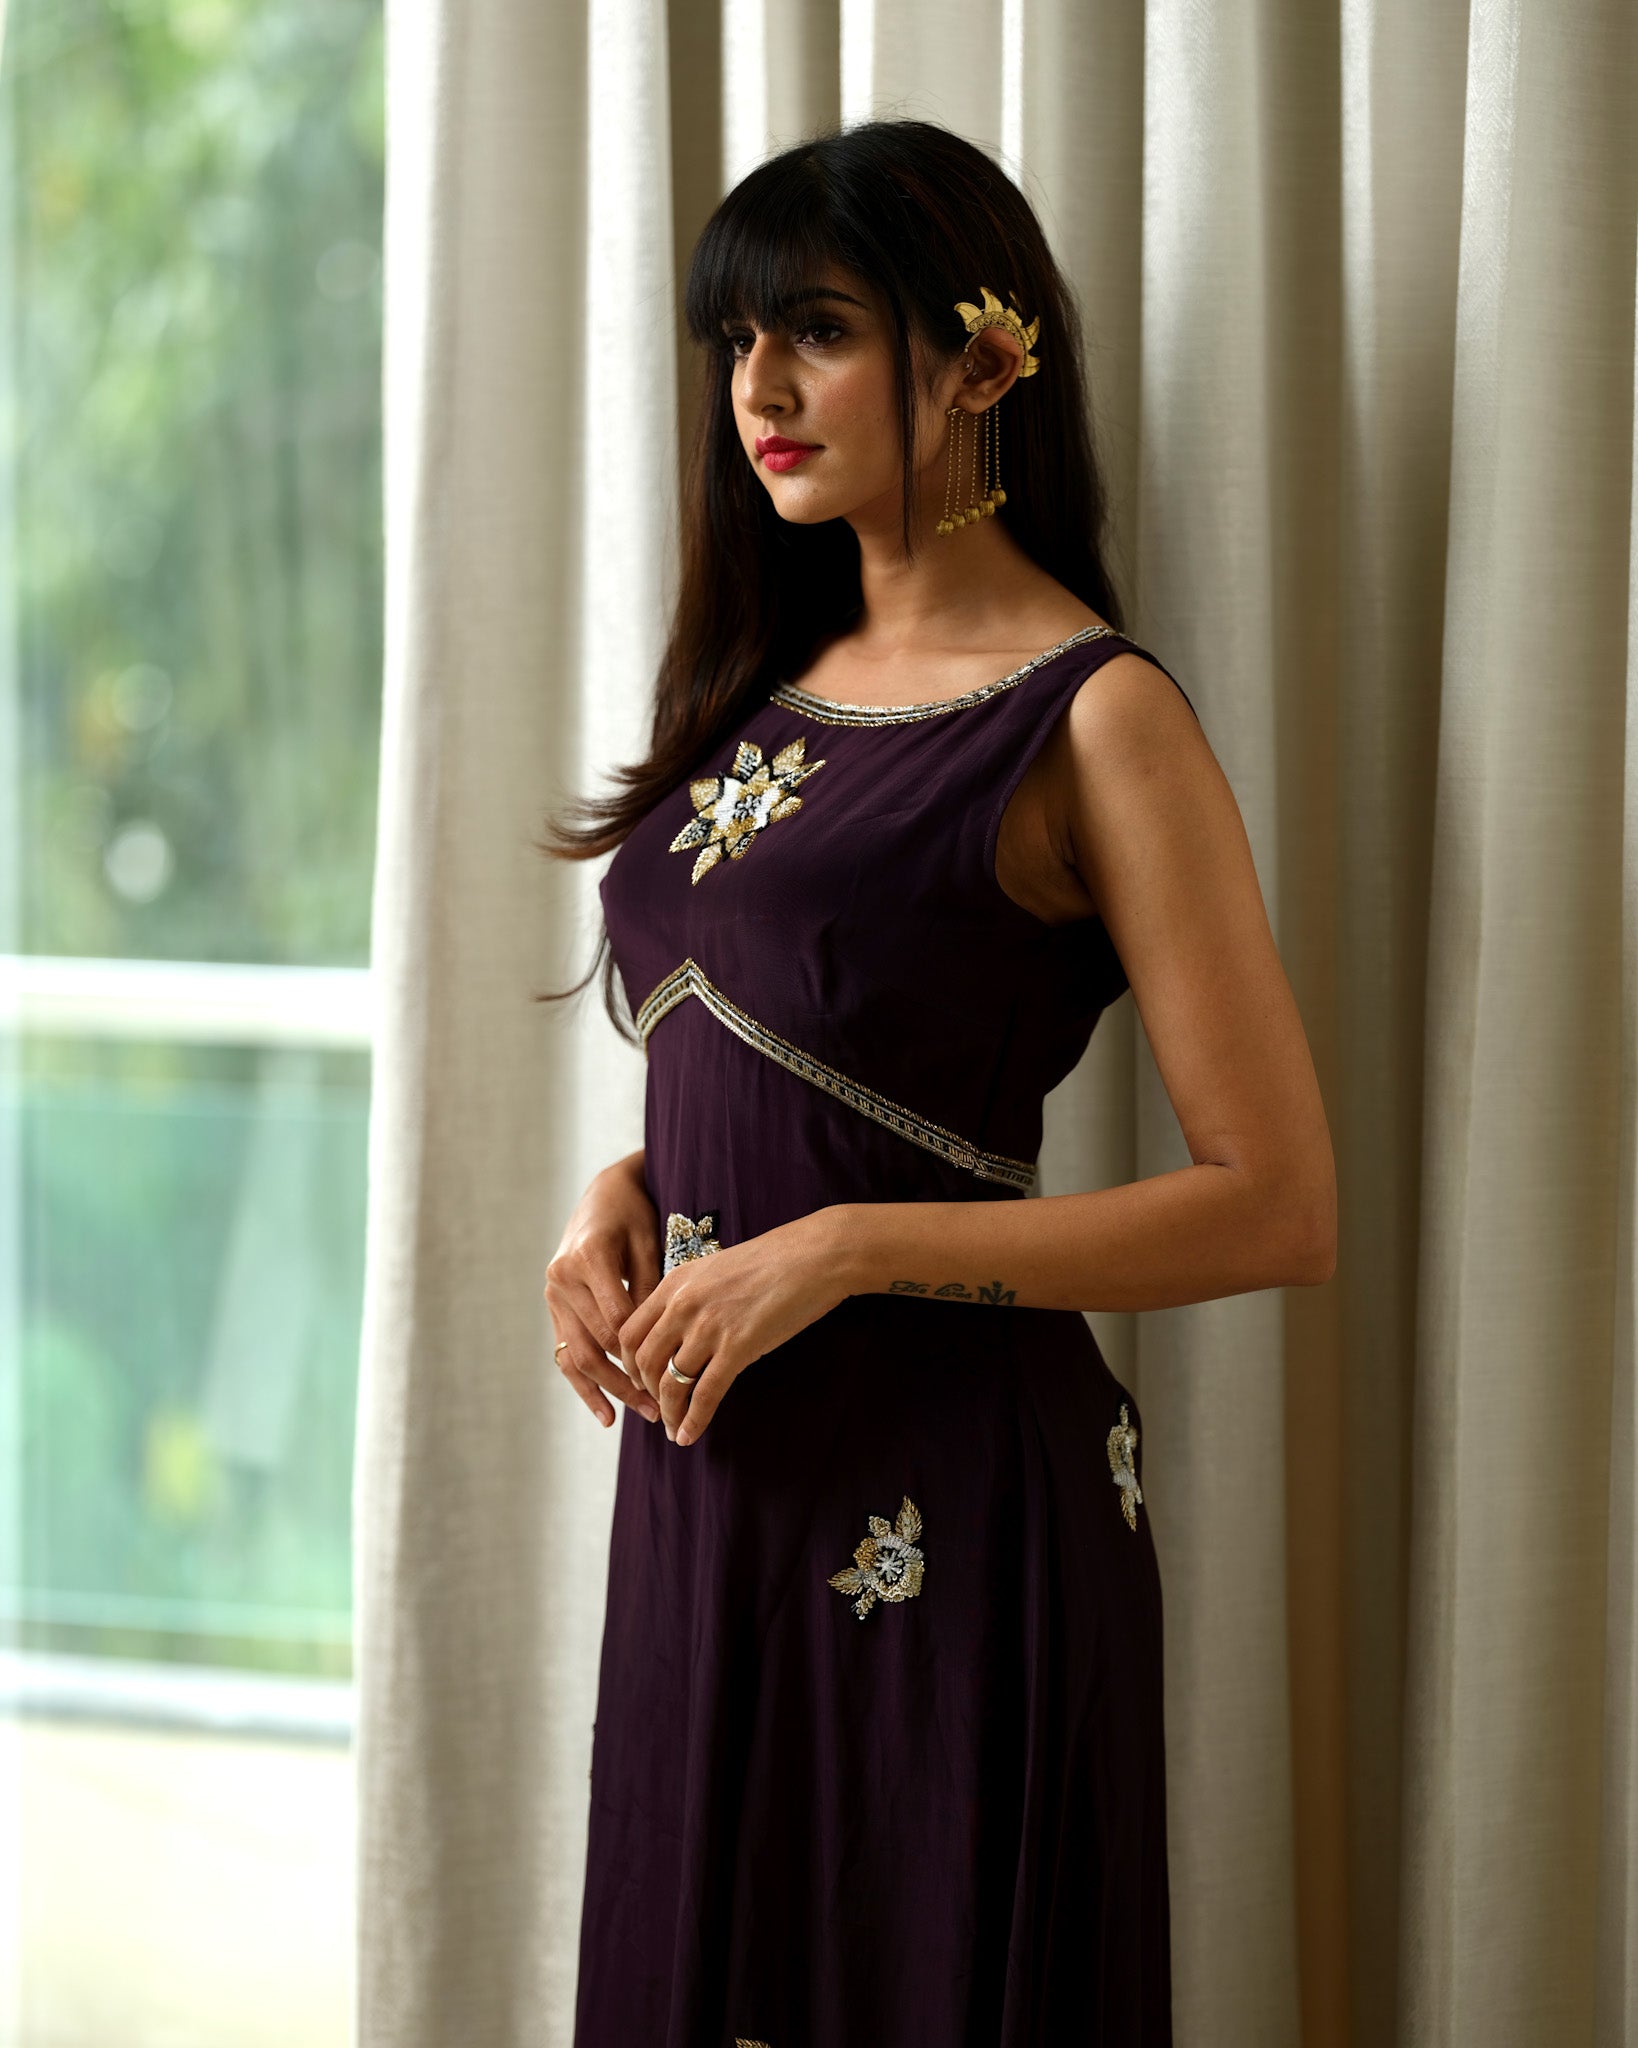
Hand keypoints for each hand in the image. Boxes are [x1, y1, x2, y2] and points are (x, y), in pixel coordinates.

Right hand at [544, 1154, 663, 1428]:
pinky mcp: (554, 1306)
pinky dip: (584, 1386)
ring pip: (578, 1355)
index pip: (618, 1320)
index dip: (644, 1352)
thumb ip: (652, 1290)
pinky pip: (566, 1353)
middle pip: (596, 1344)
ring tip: (641, 1413)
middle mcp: (563, 1279)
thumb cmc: (635, 1216)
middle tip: (659, 1407)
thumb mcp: (650, 1243)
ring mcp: (553, 1294)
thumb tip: (664, 1342)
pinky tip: (606, 1414)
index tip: (673, 1375)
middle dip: (628, 1381)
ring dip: (609, 1390)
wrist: (603, 1195)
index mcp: (588, 1259)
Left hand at [617, 1207, 852, 1445]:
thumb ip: (691, 1296)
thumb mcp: (716, 1269)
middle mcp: (683, 1305)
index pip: (630, 1332)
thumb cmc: (773, 1261)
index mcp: (675, 1283)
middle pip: (643, 1361)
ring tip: (672, 1429)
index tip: (640, 1380)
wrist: (814, 1255)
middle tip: (657, 1407)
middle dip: (646, 1391)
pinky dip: (693, 1421)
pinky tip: (689, 1436)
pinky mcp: (738, 1347)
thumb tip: (679, 1329)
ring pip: (670, 1383)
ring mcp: (709, 1327)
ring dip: (668, 1413)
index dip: (629, 1364)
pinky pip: (705, 1394)